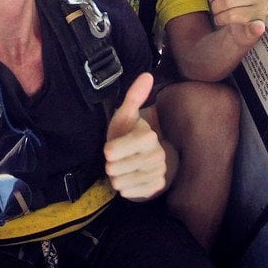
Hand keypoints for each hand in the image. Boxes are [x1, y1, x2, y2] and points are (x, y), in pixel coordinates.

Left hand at [104, 73, 165, 199]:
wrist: (143, 157)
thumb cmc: (128, 134)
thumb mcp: (125, 116)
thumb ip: (133, 96)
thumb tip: (147, 74)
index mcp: (148, 136)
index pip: (113, 152)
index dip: (109, 150)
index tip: (110, 148)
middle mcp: (157, 155)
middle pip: (115, 168)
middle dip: (111, 164)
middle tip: (118, 158)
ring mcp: (158, 172)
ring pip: (121, 182)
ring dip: (117, 176)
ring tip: (123, 167)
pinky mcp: (156, 187)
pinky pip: (129, 193)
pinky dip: (125, 187)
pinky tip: (129, 178)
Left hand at [207, 0, 267, 48]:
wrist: (238, 26)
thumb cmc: (234, 0)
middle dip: (216, 6)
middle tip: (218, 8)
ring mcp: (263, 10)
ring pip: (230, 13)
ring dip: (220, 17)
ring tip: (223, 17)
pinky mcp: (261, 27)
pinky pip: (254, 26)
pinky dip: (253, 27)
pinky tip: (254, 26)